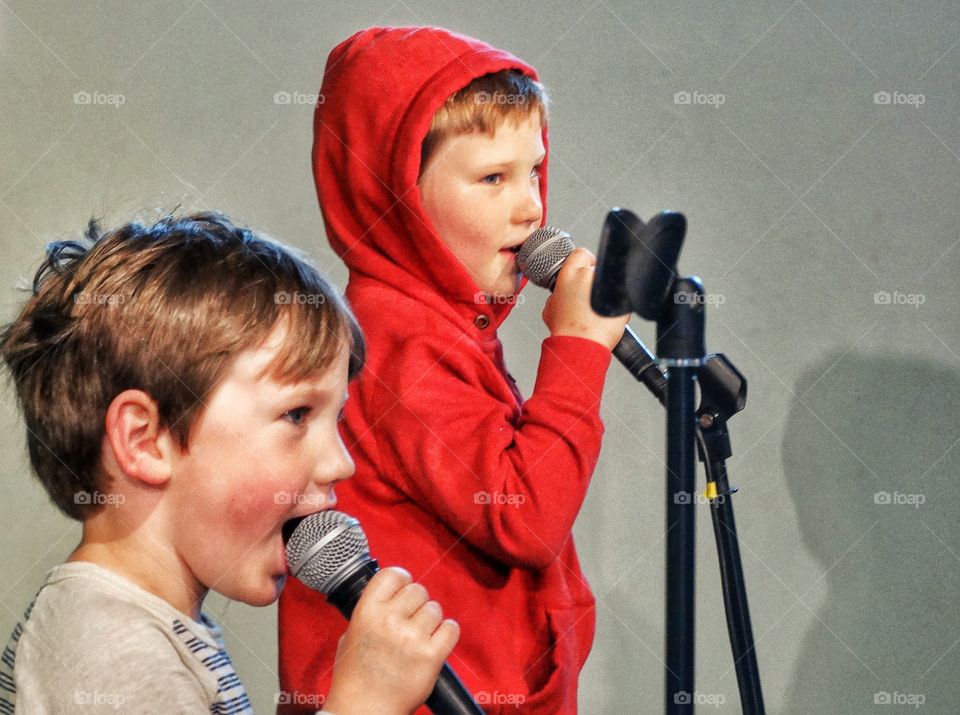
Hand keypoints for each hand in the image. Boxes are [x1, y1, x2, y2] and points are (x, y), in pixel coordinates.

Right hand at [324, 567, 459, 714]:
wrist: (364, 711)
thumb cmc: (356, 677)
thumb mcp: (352, 635)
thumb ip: (372, 611)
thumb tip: (393, 593)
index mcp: (367, 612)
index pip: (393, 574)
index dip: (402, 581)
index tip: (403, 589)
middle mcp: (389, 621)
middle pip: (419, 590)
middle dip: (417, 604)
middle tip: (411, 621)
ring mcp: (412, 638)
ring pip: (435, 609)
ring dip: (431, 621)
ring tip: (418, 638)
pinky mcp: (431, 656)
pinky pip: (451, 629)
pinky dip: (446, 634)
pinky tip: (435, 642)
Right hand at [542, 247, 630, 349]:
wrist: (579, 347)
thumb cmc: (565, 331)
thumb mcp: (550, 307)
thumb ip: (558, 292)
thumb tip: (564, 289)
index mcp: (569, 274)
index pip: (581, 253)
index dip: (584, 262)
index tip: (586, 270)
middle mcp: (588, 276)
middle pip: (598, 268)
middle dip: (596, 280)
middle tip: (591, 296)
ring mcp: (606, 286)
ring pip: (611, 282)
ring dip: (607, 292)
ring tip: (599, 309)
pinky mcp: (621, 298)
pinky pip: (622, 296)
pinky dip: (618, 303)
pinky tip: (608, 314)